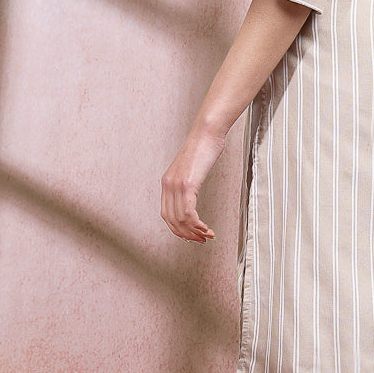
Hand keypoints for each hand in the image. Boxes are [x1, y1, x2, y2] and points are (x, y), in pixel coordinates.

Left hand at [160, 123, 226, 241]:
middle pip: (172, 220)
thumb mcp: (193, 168)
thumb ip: (190, 181)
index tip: (191, 235)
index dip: (178, 229)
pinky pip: (188, 212)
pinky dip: (197, 224)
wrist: (207, 132)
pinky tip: (206, 228)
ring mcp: (176, 185)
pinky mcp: (188, 184)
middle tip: (201, 240)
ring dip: (194, 231)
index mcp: (167, 182)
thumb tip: (194, 192)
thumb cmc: (204, 147)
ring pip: (181, 219)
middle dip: (187, 234)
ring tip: (207, 236)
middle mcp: (168, 185)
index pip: (166, 214)